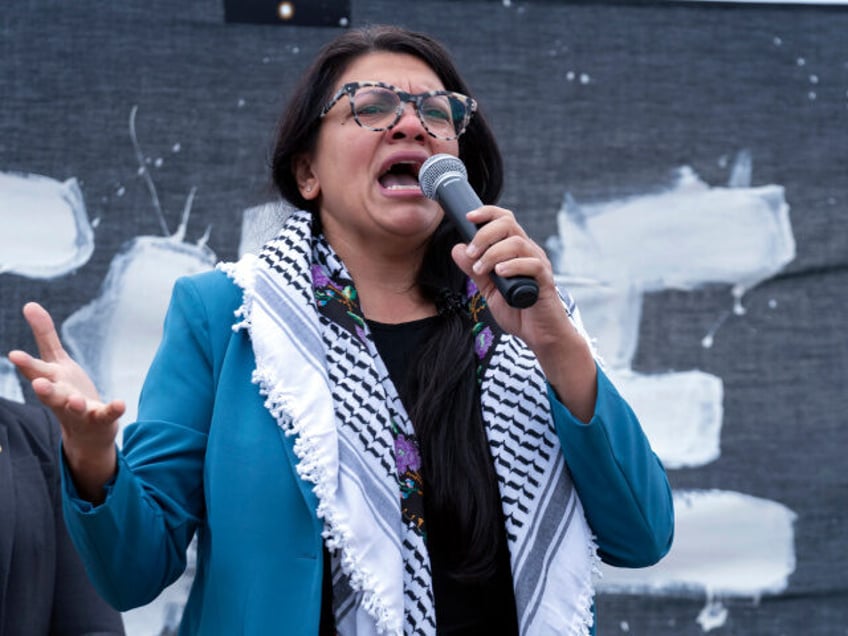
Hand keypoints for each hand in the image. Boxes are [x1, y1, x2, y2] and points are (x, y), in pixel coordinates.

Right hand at [8, 302, 122, 499]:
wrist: (86, 431)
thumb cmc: (66, 390)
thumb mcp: (56, 362)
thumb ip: (45, 335)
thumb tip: (29, 304)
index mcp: (50, 381)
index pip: (36, 371)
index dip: (25, 364)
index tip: (14, 354)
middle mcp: (61, 397)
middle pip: (51, 394)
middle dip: (44, 390)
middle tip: (38, 384)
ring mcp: (80, 410)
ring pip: (74, 408)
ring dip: (73, 404)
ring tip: (75, 400)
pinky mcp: (101, 418)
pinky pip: (106, 414)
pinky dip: (113, 409)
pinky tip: (120, 403)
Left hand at [450, 206, 596, 420]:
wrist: (540, 335)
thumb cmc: (518, 311)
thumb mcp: (488, 290)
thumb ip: (474, 270)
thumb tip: (457, 248)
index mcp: (515, 250)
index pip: (504, 220)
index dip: (487, 213)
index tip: (468, 217)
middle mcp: (528, 251)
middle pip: (508, 224)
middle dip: (484, 234)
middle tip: (472, 253)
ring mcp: (538, 264)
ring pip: (517, 242)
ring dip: (493, 253)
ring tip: (481, 271)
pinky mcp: (545, 280)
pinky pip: (532, 264)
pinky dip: (513, 266)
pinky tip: (500, 273)